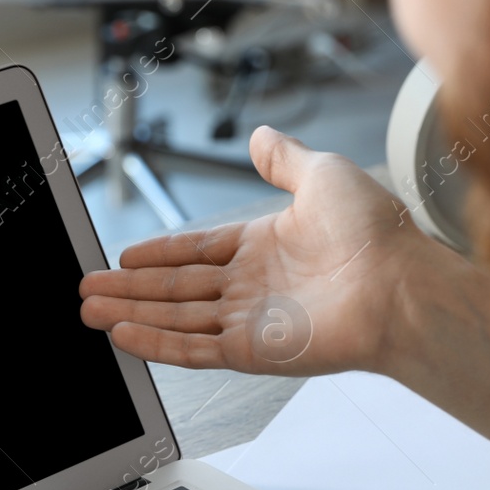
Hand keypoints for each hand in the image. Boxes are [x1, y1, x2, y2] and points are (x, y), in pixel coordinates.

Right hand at [78, 125, 489, 489]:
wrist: (402, 286)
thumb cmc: (377, 234)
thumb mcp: (323, 175)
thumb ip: (285, 160)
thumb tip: (262, 136)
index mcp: (265, 246)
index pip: (198, 251)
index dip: (160, 254)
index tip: (124, 256)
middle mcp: (254, 287)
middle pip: (177, 289)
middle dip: (130, 290)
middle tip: (87, 290)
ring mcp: (251, 322)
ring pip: (176, 318)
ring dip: (131, 315)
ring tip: (89, 311)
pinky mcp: (253, 353)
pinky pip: (194, 349)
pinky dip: (157, 344)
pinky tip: (123, 335)